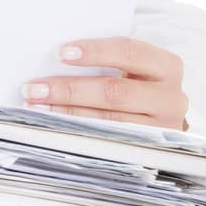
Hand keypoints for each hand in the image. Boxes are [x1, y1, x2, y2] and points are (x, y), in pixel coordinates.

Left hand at [20, 38, 188, 130]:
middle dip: (70, 90)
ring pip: (109, 122)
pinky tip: (55, 127)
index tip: (59, 52)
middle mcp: (171, 99)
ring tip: (37, 107)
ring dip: (67, 114)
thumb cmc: (139, 81)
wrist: (165, 117)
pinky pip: (109, 143)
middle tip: (34, 88)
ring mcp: (163, 130)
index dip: (94, 52)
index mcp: (167, 66)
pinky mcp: (149, 153)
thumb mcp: (135, 66)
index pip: (128, 52)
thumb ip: (110, 58)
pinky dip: (79, 134)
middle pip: (114, 92)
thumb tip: (57, 56)